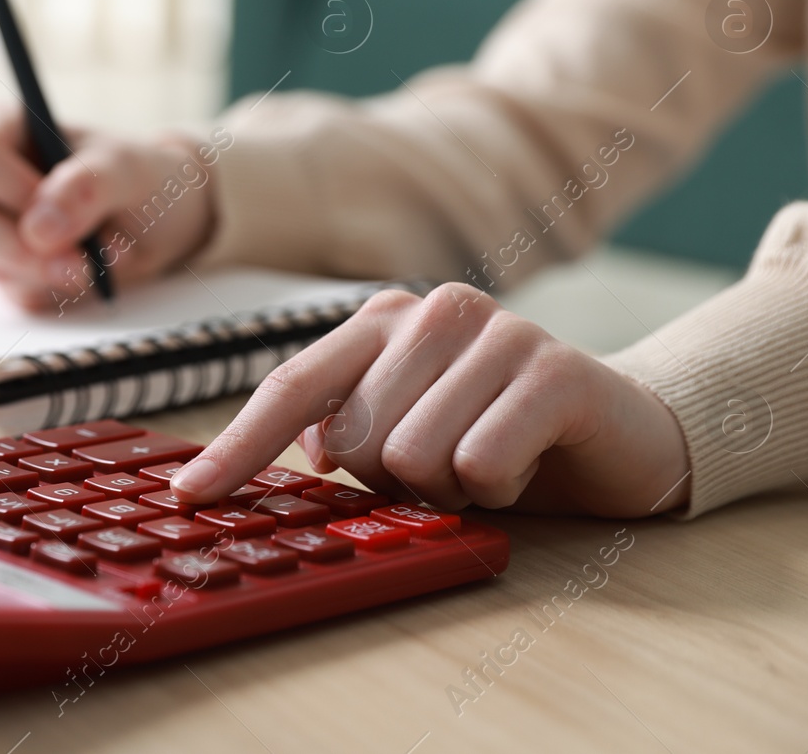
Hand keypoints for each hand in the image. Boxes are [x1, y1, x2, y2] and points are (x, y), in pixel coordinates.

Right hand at [0, 105, 219, 309]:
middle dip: (21, 247)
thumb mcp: (128, 169)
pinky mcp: (7, 271)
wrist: (164, 220)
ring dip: (55, 270)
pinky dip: (64, 289)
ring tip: (106, 255)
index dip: (11, 190)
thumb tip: (37, 231)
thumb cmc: (140, 176)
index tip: (61, 209)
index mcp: (1, 128)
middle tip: (80, 258)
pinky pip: (18, 293)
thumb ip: (86, 185)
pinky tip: (93, 268)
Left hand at [170, 284, 691, 517]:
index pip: (289, 386)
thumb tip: (299, 452)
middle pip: (354, 441)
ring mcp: (494, 330)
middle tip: (451, 463)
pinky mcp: (552, 367)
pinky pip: (481, 463)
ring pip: (414, 458)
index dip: (235, 448)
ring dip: (454, 486)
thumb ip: (343, 433)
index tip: (188, 497)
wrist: (619, 434)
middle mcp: (430, 311)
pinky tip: (528, 461)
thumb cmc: (498, 438)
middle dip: (398, 481)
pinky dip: (499, 487)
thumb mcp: (406, 438)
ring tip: (492, 459)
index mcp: (382, 322)